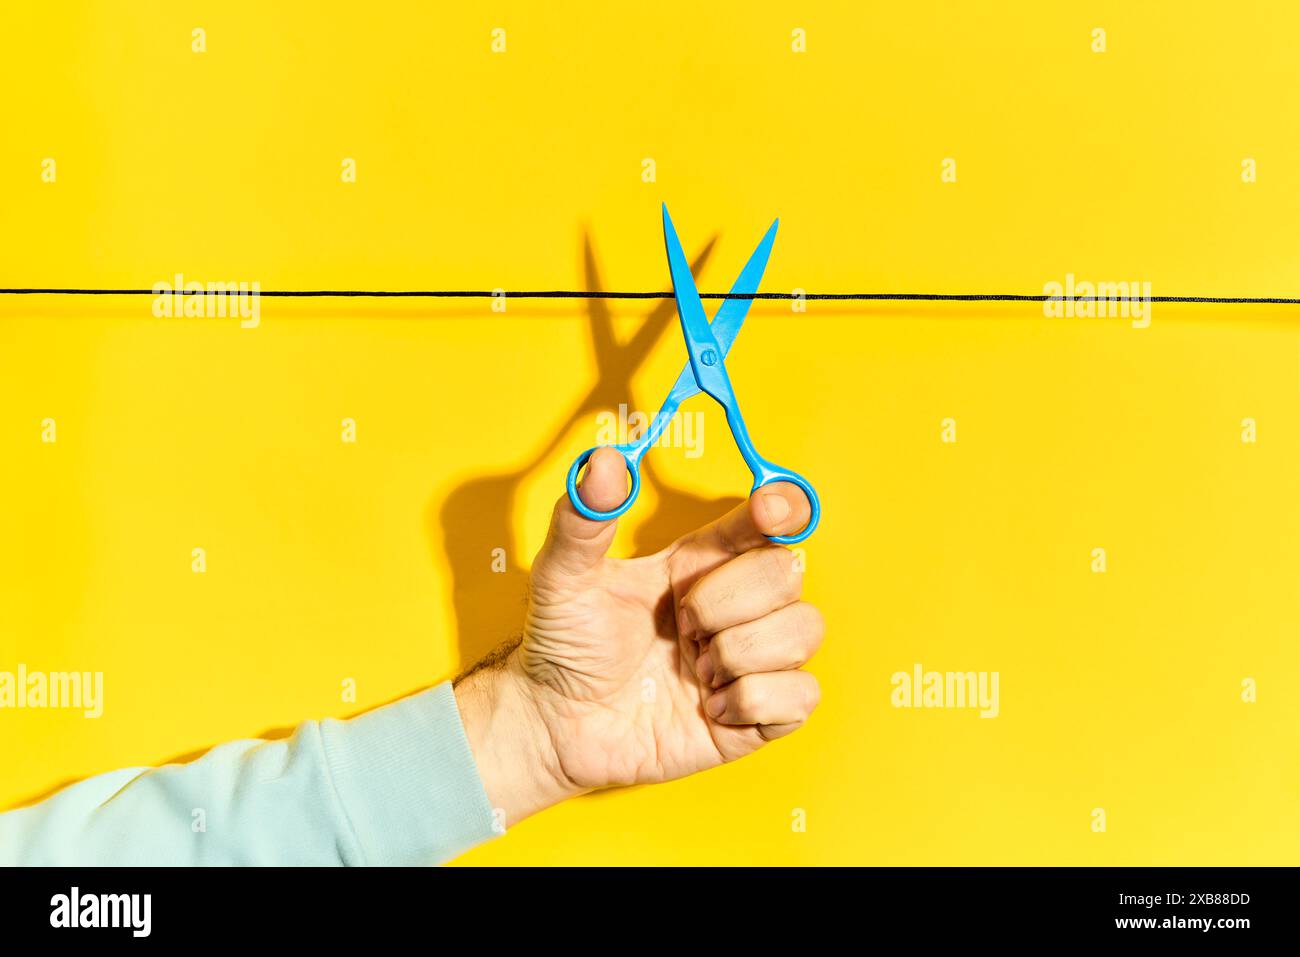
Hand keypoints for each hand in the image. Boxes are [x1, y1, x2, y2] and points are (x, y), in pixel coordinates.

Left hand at [453, 447, 822, 826]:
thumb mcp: (562, 576)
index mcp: (698, 563)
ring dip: (742, 654)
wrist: (554, 726)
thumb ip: (583, 518)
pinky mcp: (757, 715)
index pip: (766, 520)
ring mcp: (749, 660)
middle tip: (682, 627)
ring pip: (804, 630)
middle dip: (729, 602)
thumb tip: (604, 462)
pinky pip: (802, 695)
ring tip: (696, 672)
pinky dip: (753, 701)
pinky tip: (711, 708)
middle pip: (788, 572)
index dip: (783, 506)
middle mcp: (733, 606)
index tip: (768, 508)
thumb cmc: (562, 648)